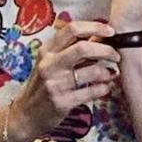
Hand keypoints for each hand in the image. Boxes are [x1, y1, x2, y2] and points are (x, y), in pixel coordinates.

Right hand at [12, 20, 119, 139]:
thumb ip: (70, 50)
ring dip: (108, 72)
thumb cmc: (41, 86)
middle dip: (106, 50)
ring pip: (92, 71)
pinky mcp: (62, 102)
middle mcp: (49, 65)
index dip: (95, 27)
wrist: (26, 114)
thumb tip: (99, 37)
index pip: (72, 29)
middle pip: (83, 48)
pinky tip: (104, 88)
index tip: (110, 32)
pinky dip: (104, 88)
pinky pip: (92, 92)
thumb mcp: (49, 63)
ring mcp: (55, 84)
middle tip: (116, 56)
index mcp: (46, 51)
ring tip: (111, 74)